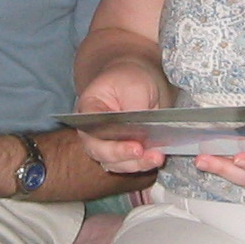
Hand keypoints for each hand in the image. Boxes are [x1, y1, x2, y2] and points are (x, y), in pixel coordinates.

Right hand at [73, 58, 170, 173]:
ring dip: (136, 164)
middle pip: (100, 152)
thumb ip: (135, 109)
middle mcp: (92, 131)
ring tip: (156, 158)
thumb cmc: (131, 79)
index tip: (135, 147)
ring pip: (114, 163)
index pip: (92, 131)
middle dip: (124, 157)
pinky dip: (141, 164)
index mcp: (88, 110)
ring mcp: (105, 143)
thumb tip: (141, 132)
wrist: (137, 79)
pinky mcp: (121, 151)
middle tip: (145, 153)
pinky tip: (155, 158)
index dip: (111, 144)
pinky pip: (127, 163)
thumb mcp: (135, 86)